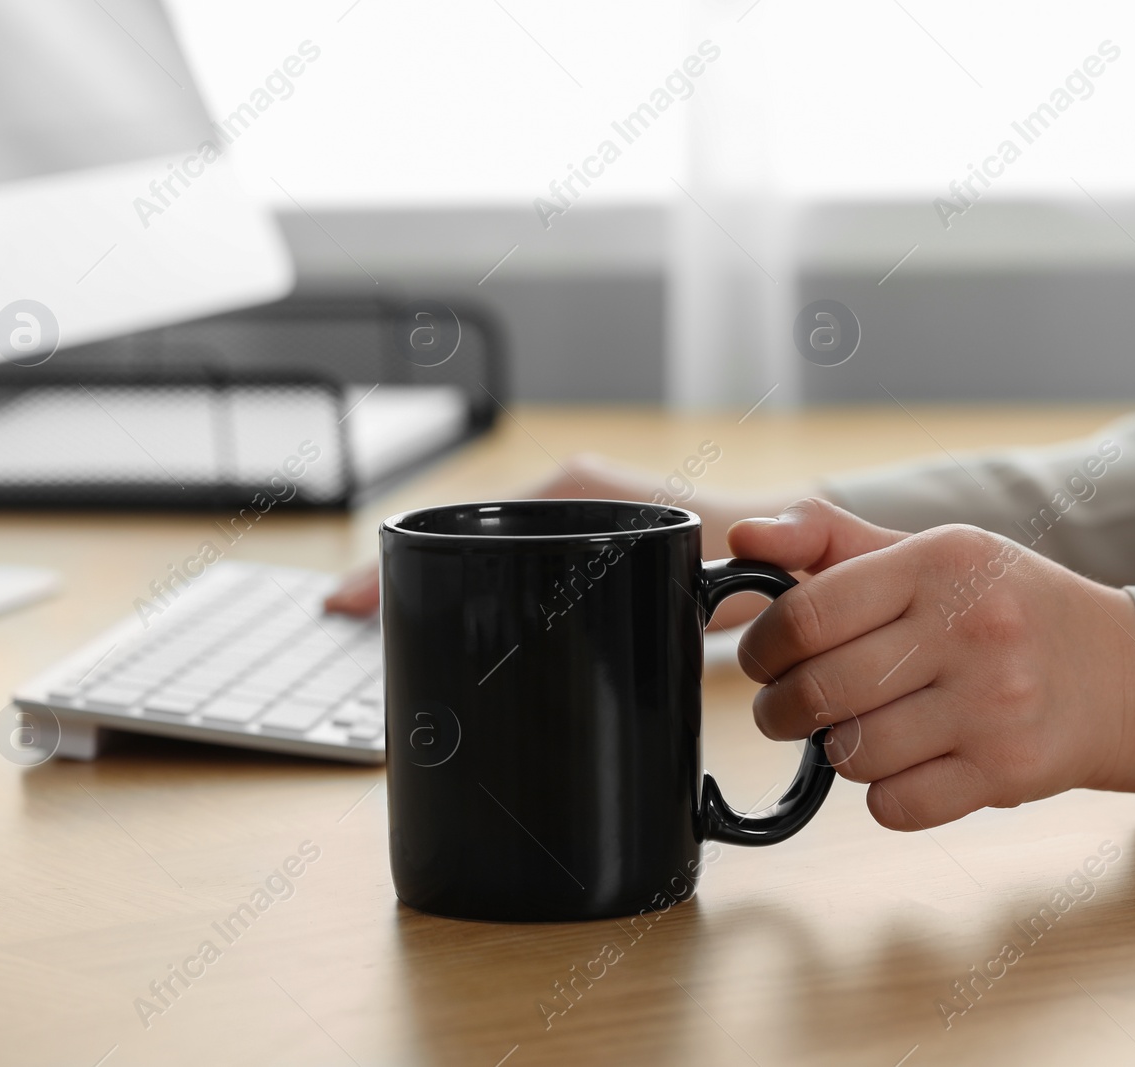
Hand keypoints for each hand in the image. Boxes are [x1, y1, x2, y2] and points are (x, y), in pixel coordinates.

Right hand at [323, 453, 801, 620]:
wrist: (789, 555)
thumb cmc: (771, 543)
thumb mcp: (768, 545)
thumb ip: (784, 539)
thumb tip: (751, 549)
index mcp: (590, 490)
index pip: (480, 513)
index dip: (415, 553)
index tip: (357, 593)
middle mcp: (568, 499)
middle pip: (465, 531)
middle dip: (403, 566)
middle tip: (345, 613)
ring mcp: (567, 527)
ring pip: (480, 550)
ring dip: (429, 579)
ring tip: (367, 618)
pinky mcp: (573, 557)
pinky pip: (506, 567)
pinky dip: (466, 589)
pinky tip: (437, 625)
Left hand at [728, 498, 1134, 829]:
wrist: (1127, 671)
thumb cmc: (1006, 605)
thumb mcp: (930, 552)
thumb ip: (829, 539)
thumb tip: (741, 540)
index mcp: (939, 562)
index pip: (807, 614)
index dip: (763, 648)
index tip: (764, 661)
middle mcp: (970, 627)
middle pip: (817, 692)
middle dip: (780, 710)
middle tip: (786, 708)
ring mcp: (993, 703)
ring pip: (851, 754)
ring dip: (837, 750)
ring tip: (860, 729)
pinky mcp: (1008, 770)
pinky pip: (895, 806)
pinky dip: (883, 795)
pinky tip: (907, 763)